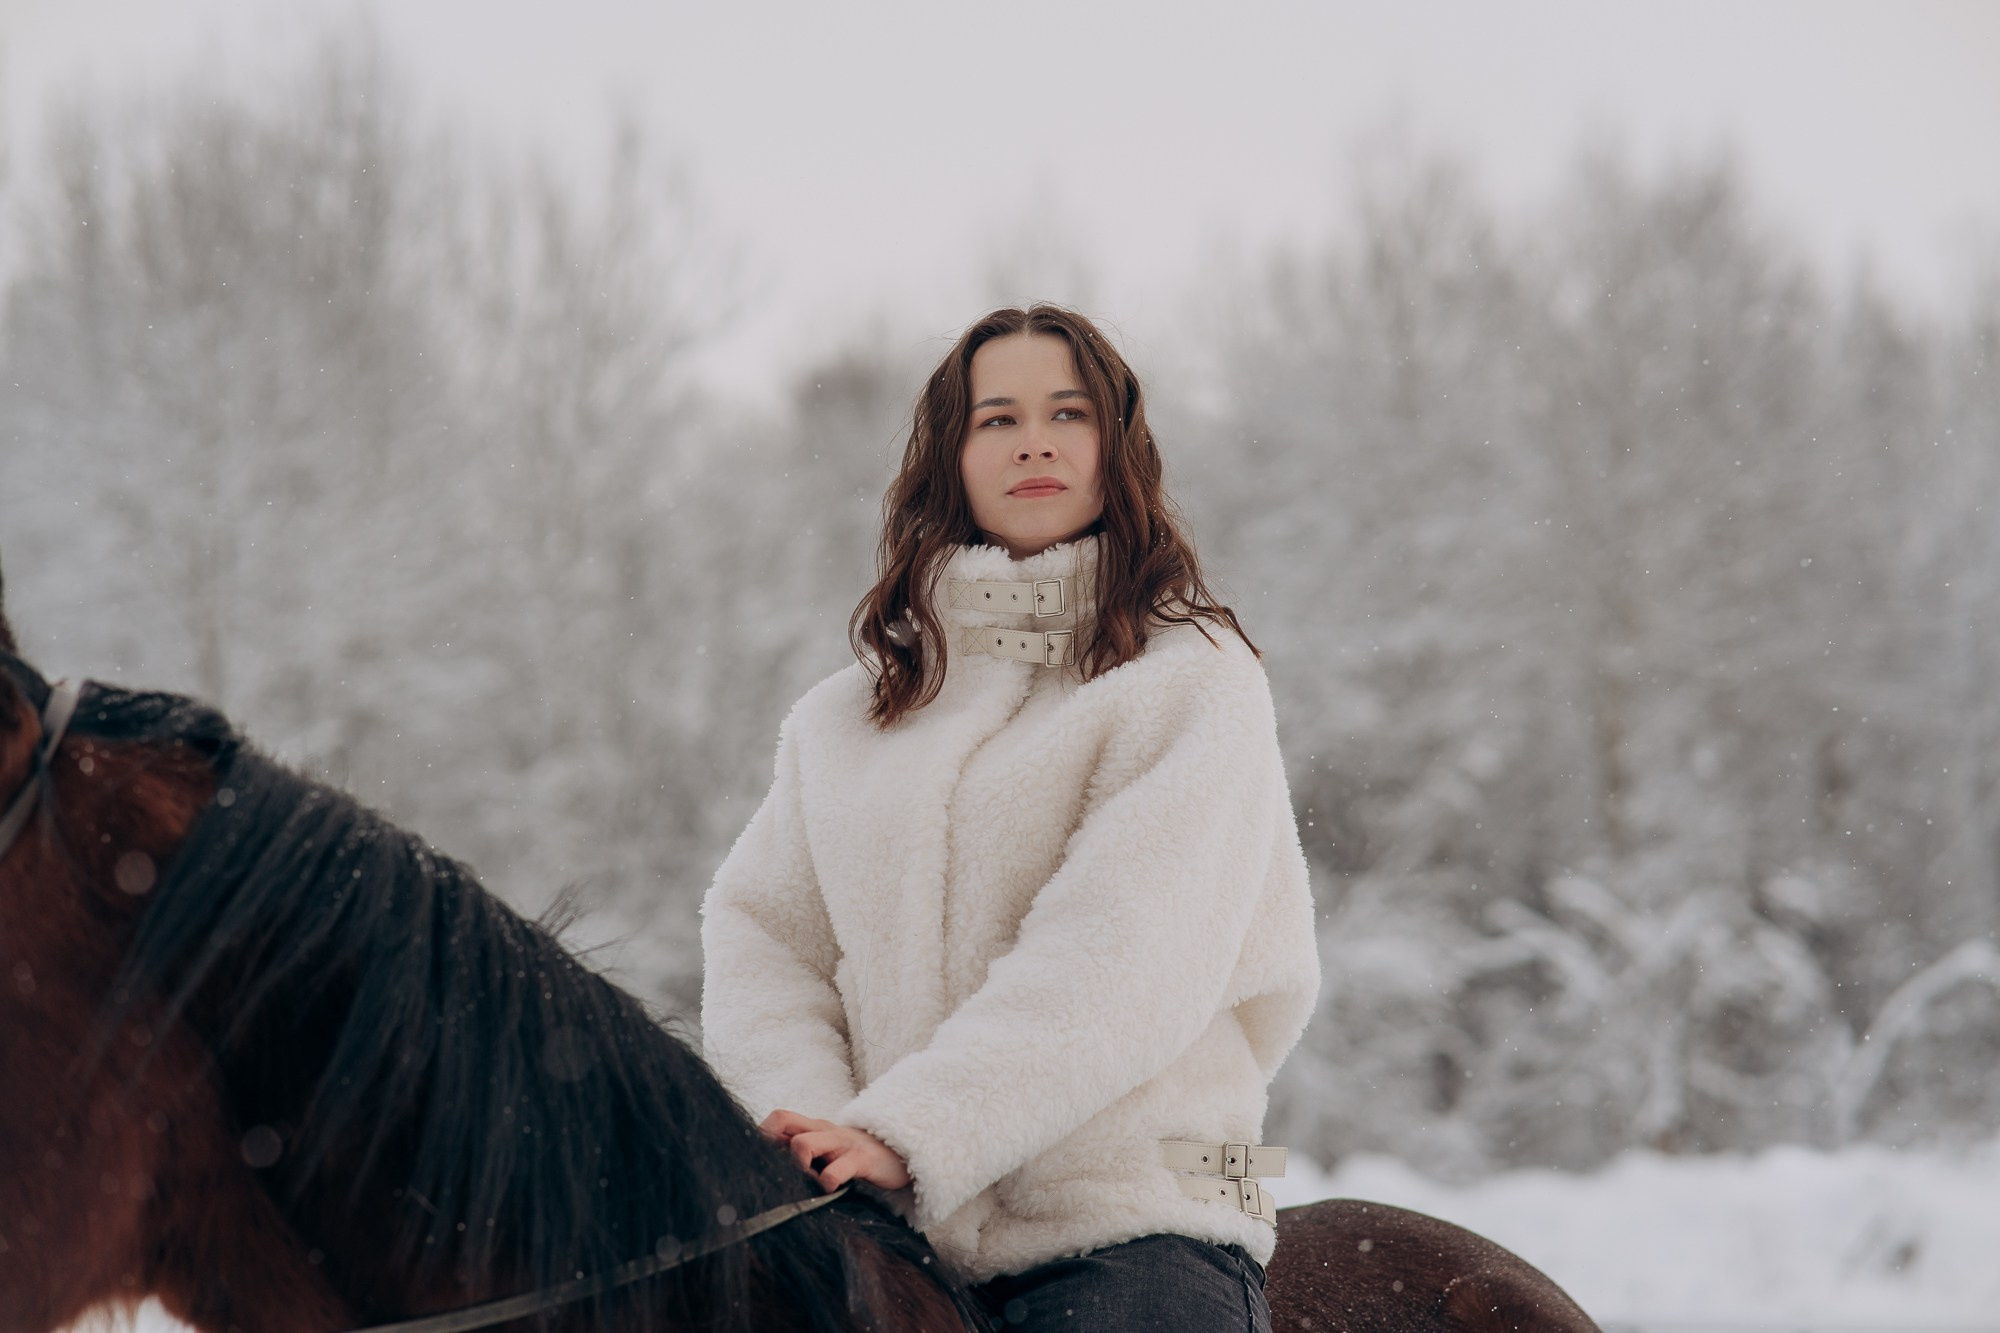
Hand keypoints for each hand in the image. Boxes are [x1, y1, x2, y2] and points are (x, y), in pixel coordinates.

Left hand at [759, 1108, 911, 1191]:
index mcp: (814, 1128)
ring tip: (805, 1184)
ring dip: (796, 1167)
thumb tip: (771, 1166)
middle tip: (775, 1172)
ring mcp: (842, 1143)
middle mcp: (824, 1130)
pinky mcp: (861, 1159)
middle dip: (768, 1146)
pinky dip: (827, 1182)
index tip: (759, 1161)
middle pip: (782, 1120)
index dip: (761, 1136)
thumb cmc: (856, 1156)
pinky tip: (830, 1190)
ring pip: (803, 1144)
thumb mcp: (829, 1149)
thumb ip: (804, 1151)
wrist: (901, 1154)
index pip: (777, 1118)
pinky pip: (836, 1170)